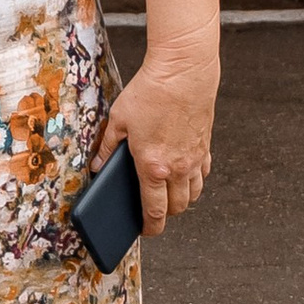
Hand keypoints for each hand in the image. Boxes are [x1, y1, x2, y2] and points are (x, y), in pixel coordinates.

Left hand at [96, 41, 215, 234]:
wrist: (184, 73)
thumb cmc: (151, 93)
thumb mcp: (118, 119)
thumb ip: (108, 146)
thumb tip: (98, 164)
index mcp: (153, 166)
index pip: (154, 210)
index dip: (150, 226)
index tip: (146, 231)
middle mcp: (178, 168)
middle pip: (177, 207)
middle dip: (165, 215)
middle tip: (153, 212)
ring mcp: (194, 158)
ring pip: (194, 194)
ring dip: (182, 201)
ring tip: (168, 197)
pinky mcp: (205, 146)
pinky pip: (203, 174)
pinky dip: (195, 181)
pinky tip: (184, 174)